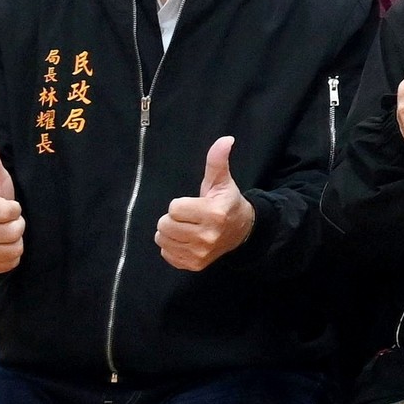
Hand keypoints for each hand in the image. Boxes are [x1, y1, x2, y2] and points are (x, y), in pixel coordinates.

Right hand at [0, 133, 24, 273]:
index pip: (11, 212)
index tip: (6, 204)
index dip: (14, 208)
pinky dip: (10, 255)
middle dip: (15, 224)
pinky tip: (1, 245)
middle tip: (5, 220)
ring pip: (14, 249)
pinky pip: (9, 263)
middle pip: (14, 232)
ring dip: (14, 240)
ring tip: (3, 231)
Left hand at [154, 136, 251, 271]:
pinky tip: (186, 240)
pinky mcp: (194, 265)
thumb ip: (217, 161)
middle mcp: (207, 236)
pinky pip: (166, 254)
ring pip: (163, 239)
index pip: (174, 208)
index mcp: (213, 214)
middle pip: (165, 224)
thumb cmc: (226, 203)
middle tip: (188, 216)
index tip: (194, 205)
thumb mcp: (221, 181)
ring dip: (170, 232)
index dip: (181, 204)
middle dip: (173, 218)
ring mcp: (200, 253)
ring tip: (186, 227)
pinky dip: (172, 246)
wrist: (241, 232)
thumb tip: (225, 139)